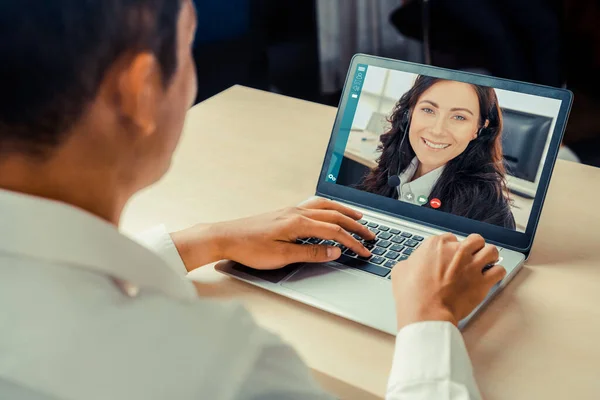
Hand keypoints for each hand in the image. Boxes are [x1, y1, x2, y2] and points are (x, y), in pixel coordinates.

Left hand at [171, 197, 375, 270]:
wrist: (225, 237)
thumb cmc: (250, 248)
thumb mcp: (282, 256)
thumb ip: (311, 252)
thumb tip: (335, 250)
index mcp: (299, 223)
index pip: (334, 231)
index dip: (352, 242)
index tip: (365, 251)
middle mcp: (297, 212)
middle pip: (334, 215)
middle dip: (355, 225)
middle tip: (371, 234)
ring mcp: (291, 210)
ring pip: (325, 206)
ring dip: (344, 212)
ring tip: (358, 217)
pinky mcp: (284, 212)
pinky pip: (314, 205)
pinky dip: (328, 208)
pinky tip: (330, 212)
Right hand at [391, 233, 505, 330]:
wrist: (426, 312)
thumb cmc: (412, 294)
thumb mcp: (401, 271)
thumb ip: (412, 262)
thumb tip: (413, 265)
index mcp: (436, 244)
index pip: (450, 238)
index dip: (451, 248)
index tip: (450, 256)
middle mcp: (456, 250)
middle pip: (475, 239)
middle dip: (474, 247)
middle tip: (470, 257)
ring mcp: (471, 265)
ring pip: (491, 250)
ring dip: (489, 257)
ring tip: (485, 264)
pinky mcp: (482, 281)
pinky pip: (499, 270)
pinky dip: (496, 273)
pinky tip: (491, 277)